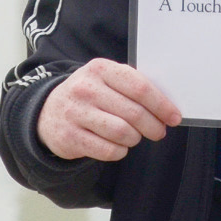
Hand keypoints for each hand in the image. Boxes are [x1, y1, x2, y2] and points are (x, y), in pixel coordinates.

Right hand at [37, 58, 181, 161]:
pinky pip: (108, 150)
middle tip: (159, 131)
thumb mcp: (105, 80)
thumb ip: (131, 86)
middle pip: (134, 113)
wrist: (47, 112)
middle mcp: (86, 89)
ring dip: (135, 138)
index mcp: (100, 69)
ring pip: (123, 133)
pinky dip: (120, 151)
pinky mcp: (70, 137)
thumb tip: (166, 105)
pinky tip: (119, 146)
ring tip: (134, 136)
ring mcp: (76, 113)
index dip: (161, 104)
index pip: (140, 87)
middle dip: (153, 126)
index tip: (174, 117)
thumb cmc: (88, 95)